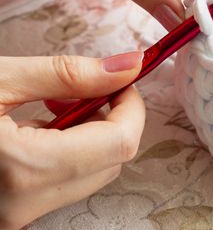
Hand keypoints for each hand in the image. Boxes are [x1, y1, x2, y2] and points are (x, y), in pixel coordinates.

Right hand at [0, 52, 144, 228]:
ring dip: (93, 133)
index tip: (123, 78)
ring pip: (94, 173)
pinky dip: (71, 149)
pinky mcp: (13, 214)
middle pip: (112, 160)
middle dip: (113, 118)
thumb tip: (127, 65)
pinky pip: (66, 182)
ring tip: (58, 102)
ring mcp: (17, 216)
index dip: (131, 106)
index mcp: (23, 171)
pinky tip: (44, 124)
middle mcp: (24, 206)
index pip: (120, 143)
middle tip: (90, 86)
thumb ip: (68, 74)